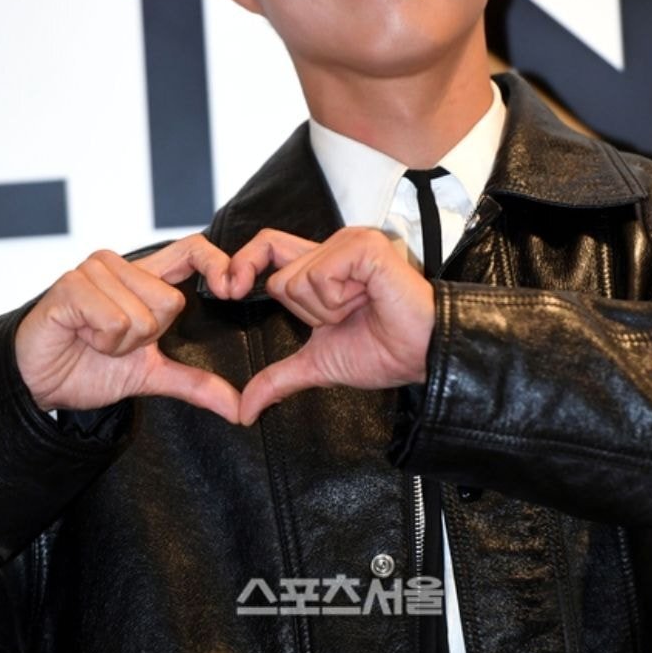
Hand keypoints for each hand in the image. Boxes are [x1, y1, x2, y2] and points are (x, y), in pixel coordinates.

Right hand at [15, 236, 240, 421]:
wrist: (39, 384)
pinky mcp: (71, 285)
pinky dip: (101, 341)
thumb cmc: (89, 367)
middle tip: (114, 340)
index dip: (217, 264)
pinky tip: (80, 336)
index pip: (194, 249)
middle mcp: (121, 265)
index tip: (231, 291)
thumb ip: (195, 384)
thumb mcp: (151, 375)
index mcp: (146, 277)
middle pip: (170, 300)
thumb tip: (239, 408)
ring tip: (94, 339)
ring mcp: (94, 271)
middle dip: (147, 336)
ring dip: (120, 343)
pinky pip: (113, 321)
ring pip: (142, 315)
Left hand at [230, 227, 434, 424]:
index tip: (229, 292)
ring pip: (297, 278)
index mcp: (320, 266)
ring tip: (360, 309)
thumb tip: (244, 409)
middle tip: (341, 318)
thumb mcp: (318, 364)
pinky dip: (338, 301)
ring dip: (325, 309)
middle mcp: (333, 247)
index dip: (242, 264)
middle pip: (277, 272)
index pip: (266, 247)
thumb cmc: (384, 351)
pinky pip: (320, 275)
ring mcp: (349, 243)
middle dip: (304, 312)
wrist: (422, 356)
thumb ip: (278, 378)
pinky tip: (367, 300)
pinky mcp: (364, 246)